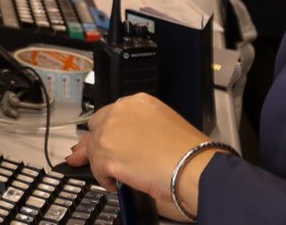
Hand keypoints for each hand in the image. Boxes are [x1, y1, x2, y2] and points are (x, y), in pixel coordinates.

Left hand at [66, 93, 217, 216]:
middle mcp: (121, 111)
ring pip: (94, 148)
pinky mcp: (106, 153)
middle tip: (89, 156)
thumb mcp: (166, 124)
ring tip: (108, 175)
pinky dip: (105, 178)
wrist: (196, 167)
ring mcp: (110, 131)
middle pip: (96, 127)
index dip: (107, 129)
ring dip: (100, 163)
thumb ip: (143, 128)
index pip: (112, 113)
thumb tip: (133, 144)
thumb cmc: (192, 153)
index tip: (104, 138)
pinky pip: (97, 168)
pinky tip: (115, 184)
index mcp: (139, 102)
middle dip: (95, 142)